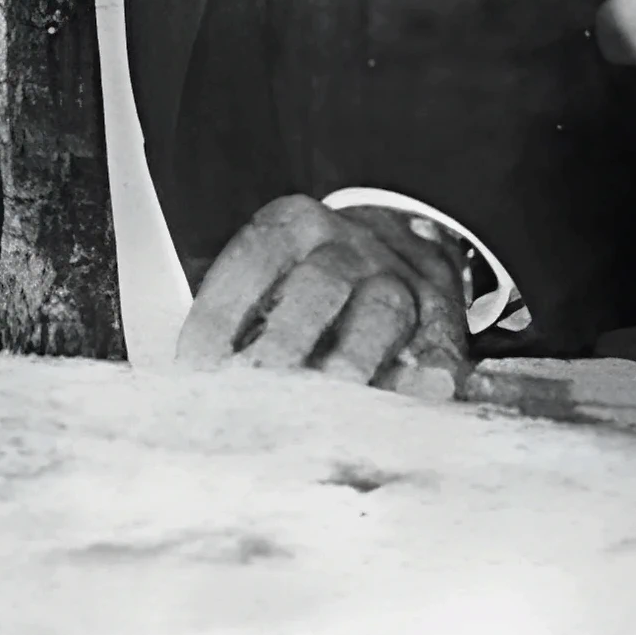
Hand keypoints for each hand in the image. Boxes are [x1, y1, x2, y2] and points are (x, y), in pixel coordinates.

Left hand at [173, 194, 470, 398]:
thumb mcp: (268, 271)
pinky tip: (412, 401)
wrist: (401, 244)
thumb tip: (195, 379)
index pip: (251, 260)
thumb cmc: (310, 278)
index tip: (195, 367)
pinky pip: (437, 341)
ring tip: (323, 409)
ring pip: (382, 312)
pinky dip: (426, 373)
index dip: (219, 316)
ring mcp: (399, 277)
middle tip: (255, 393)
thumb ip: (234, 318)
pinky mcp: (441, 313)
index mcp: (294, 225)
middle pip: (319, 287)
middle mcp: (349, 245)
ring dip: (350, 363)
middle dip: (284, 344)